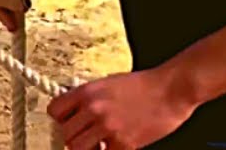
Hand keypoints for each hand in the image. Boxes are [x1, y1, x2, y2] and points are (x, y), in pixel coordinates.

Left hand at [46, 67, 198, 148]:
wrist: (171, 89)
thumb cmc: (143, 84)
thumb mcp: (107, 83)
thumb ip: (89, 97)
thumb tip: (75, 111)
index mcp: (87, 92)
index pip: (54, 110)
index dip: (60, 118)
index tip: (68, 121)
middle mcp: (94, 109)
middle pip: (65, 133)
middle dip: (73, 135)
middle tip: (86, 134)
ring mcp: (108, 127)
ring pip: (77, 148)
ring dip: (86, 147)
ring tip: (97, 143)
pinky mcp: (124, 143)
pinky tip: (116, 144)